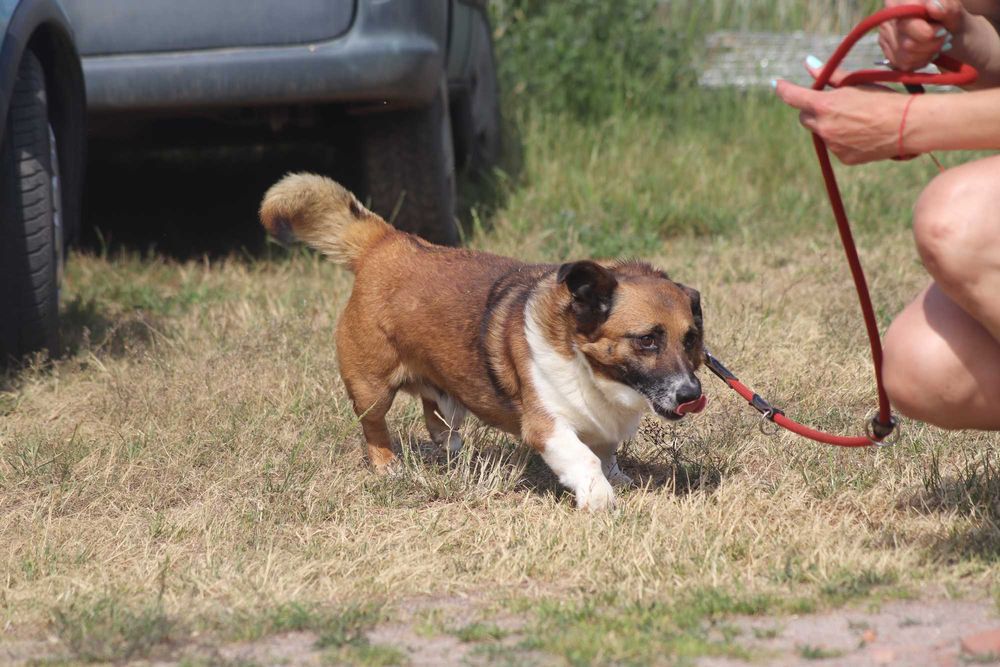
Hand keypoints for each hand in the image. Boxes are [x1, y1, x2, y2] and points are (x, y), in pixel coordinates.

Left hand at [774, 78, 908, 164]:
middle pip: (805, 118)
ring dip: (831, 126)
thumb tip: (808, 63)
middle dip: (813, 111)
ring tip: (858, 120)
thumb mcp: (856, 83)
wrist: (907, 125)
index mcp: (824, 105)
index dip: (784, 90)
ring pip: (822, 133)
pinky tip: (863, 134)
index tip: (778, 85)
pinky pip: (836, 147)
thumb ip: (829, 76)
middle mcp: (824, 127)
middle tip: (833, 105)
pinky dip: (843, 140)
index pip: (793, 97)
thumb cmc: (882, 98)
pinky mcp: (843, 157)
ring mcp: (832, 145)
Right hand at [879, 0, 963, 70]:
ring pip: (907, 56)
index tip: (943, 31)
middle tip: (944, 37)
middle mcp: (887, 20)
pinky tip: (928, 51)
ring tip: (937, 44)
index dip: (926, 32)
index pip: (906, 23)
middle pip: (908, 44)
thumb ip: (946, 5)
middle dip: (932, 44)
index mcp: (899, 2)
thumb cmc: (949, 16)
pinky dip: (922, 60)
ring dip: (929, 53)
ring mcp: (885, 39)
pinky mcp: (889, 55)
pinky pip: (905, 65)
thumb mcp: (954, 8)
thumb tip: (932, 7)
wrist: (948, 30)